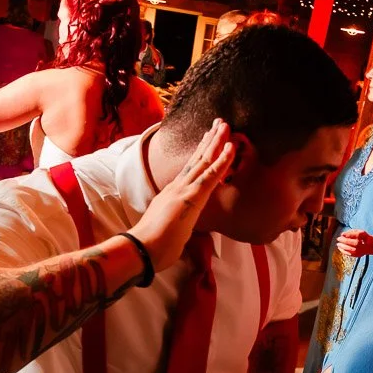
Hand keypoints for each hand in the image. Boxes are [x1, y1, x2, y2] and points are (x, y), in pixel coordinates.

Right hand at [128, 119, 234, 269]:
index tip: (209, 139)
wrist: (142, 249)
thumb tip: (179, 229)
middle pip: (197, 159)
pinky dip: (222, 161)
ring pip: (204, 161)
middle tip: (219, 123)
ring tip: (226, 126)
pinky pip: (211, 175)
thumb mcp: (168, 229)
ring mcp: (184, 189)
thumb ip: (175, 223)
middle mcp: (178, 186)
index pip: (190, 170)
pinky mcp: (192, 197)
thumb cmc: (153, 245)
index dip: (201, 153)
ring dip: (216, 142)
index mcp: (173, 193)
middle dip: (209, 140)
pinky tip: (231, 148)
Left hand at [335, 228, 372, 257]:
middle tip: (338, 239)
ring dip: (343, 247)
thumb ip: (352, 232)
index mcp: (366, 237)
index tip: (342, 234)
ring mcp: (362, 251)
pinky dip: (344, 251)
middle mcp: (365, 244)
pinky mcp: (359, 255)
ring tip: (338, 244)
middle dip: (345, 241)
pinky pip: (351, 254)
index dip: (349, 234)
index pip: (358, 235)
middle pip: (355, 243)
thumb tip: (343, 234)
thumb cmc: (366, 238)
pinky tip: (340, 249)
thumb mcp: (360, 232)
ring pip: (353, 249)